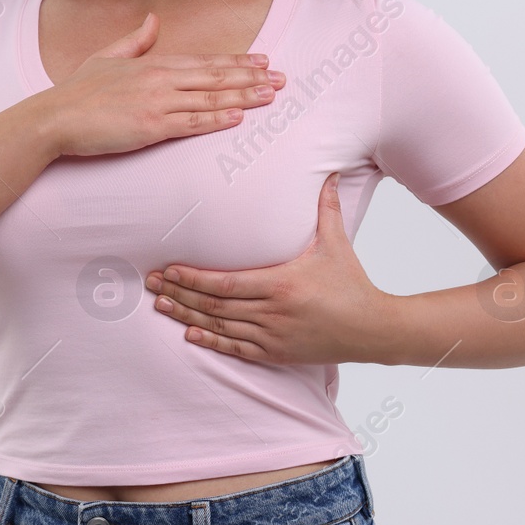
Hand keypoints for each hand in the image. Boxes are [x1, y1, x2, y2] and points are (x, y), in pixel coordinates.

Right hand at [42, 10, 285, 157]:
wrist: (55, 117)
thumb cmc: (76, 91)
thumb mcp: (106, 57)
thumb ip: (134, 40)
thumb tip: (154, 20)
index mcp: (152, 63)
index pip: (204, 61)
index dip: (237, 62)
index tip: (263, 61)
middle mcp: (160, 80)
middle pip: (216, 77)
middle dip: (252, 77)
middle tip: (283, 77)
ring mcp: (157, 103)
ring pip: (211, 100)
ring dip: (245, 97)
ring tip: (272, 95)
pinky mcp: (151, 127)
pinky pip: (192, 123)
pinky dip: (218, 120)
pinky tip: (239, 117)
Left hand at [142, 173, 397, 364]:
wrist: (374, 329)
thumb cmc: (352, 284)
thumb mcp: (337, 243)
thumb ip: (326, 208)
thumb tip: (328, 171)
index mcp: (281, 285)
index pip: (225, 283)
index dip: (193, 278)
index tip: (168, 270)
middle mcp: (273, 313)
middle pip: (214, 305)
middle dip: (179, 294)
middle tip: (151, 284)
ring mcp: (273, 336)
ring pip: (220, 327)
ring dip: (187, 316)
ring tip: (160, 305)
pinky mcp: (277, 353)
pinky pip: (237, 349)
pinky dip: (211, 342)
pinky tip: (190, 334)